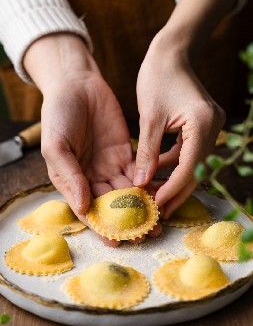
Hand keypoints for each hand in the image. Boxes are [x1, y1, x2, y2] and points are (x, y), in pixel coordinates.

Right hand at [24, 34, 160, 245]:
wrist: (77, 84)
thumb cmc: (58, 114)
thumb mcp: (56, 145)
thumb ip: (70, 175)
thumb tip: (83, 207)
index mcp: (72, 180)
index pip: (88, 209)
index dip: (102, 226)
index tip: (117, 241)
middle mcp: (92, 177)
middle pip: (112, 204)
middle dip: (129, 220)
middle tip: (147, 234)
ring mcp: (110, 165)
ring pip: (129, 191)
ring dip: (143, 206)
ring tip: (159, 220)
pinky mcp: (126, 152)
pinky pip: (140, 171)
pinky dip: (150, 183)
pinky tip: (162, 194)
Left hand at [133, 0, 235, 217]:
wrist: (171, 52)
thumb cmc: (157, 76)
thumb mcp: (148, 117)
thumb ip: (146, 152)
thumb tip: (140, 183)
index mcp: (202, 124)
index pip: (188, 168)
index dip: (171, 190)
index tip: (155, 206)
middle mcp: (212, 128)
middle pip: (195, 171)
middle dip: (176, 192)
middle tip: (158, 213)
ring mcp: (210, 127)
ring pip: (192, 164)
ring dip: (173, 180)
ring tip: (154, 198)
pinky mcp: (202, 126)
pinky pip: (189, 153)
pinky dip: (174, 164)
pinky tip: (157, 173)